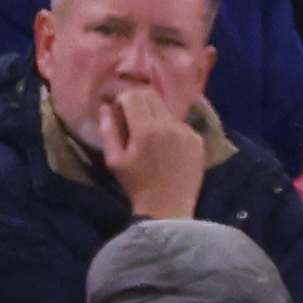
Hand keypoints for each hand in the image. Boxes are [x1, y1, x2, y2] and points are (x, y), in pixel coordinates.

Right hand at [99, 88, 205, 219]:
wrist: (167, 207)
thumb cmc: (136, 185)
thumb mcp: (114, 161)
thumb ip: (109, 131)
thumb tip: (105, 107)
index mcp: (146, 130)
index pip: (134, 96)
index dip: (123, 98)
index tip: (119, 109)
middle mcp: (169, 125)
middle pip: (152, 95)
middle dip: (138, 100)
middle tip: (131, 115)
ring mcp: (186, 131)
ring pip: (166, 110)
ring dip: (154, 116)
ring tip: (150, 137)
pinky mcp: (197, 139)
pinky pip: (179, 125)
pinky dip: (169, 130)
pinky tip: (166, 148)